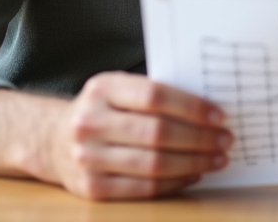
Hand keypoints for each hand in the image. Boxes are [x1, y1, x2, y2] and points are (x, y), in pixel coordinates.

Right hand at [44, 72, 231, 198]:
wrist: (53, 140)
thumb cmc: (102, 110)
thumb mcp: (118, 89)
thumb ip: (153, 93)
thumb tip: (209, 108)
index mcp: (102, 88)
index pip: (154, 96)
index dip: (191, 107)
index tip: (219, 115)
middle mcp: (90, 122)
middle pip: (157, 132)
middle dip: (199, 138)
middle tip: (225, 140)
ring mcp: (87, 157)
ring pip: (153, 164)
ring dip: (193, 163)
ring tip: (217, 159)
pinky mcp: (91, 188)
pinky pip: (143, 188)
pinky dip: (174, 182)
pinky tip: (193, 175)